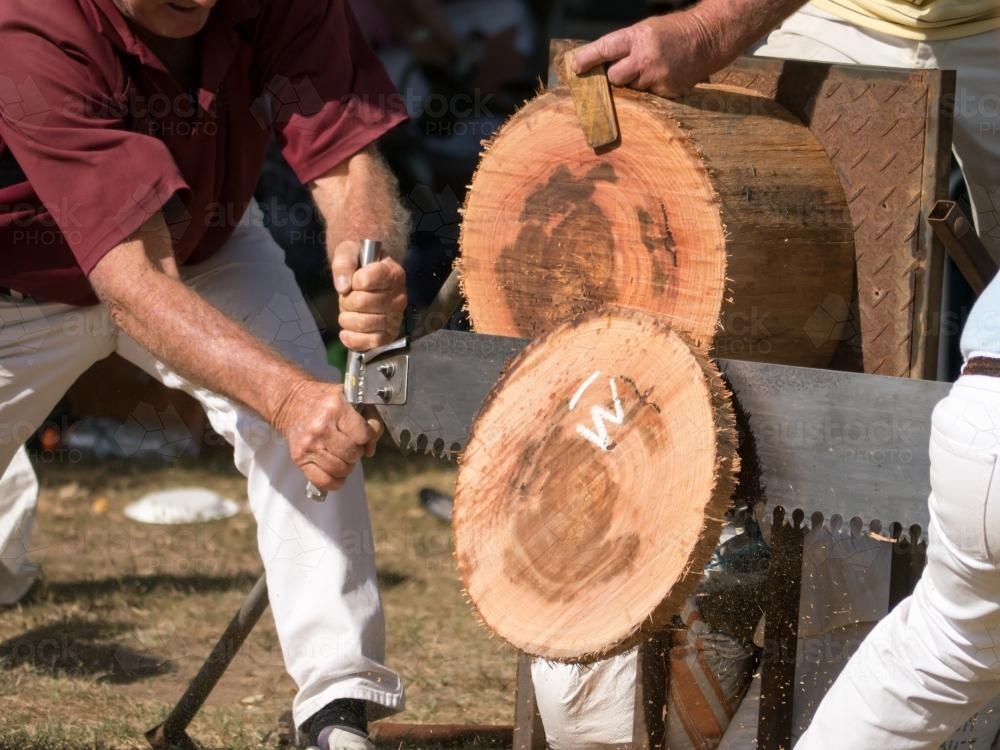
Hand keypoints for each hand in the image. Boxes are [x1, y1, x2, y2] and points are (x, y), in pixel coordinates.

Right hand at [273, 379, 383, 491]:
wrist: (291, 403)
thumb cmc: (326, 402)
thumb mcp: (352, 399)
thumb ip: (371, 421)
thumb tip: (370, 450)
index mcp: (337, 409)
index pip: (363, 435)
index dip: (366, 438)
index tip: (360, 435)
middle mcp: (321, 427)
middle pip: (352, 455)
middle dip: (356, 452)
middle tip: (350, 446)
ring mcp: (308, 445)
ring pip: (340, 470)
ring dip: (346, 467)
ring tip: (341, 456)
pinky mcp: (299, 458)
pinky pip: (324, 481)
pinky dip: (335, 481)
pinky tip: (335, 471)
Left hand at [331, 239, 407, 350]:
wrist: (368, 279)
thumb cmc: (360, 265)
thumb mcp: (349, 252)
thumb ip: (344, 263)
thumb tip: (343, 286)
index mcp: (393, 274)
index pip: (367, 280)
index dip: (355, 280)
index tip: (355, 278)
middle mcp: (399, 297)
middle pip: (362, 303)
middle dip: (347, 300)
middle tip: (349, 297)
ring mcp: (395, 317)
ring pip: (364, 323)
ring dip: (348, 318)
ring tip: (350, 311)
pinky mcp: (389, 335)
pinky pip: (371, 342)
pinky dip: (354, 339)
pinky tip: (346, 333)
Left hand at [571, 12, 717, 97]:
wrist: (708, 38)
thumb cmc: (672, 32)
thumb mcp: (646, 30)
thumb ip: (624, 46)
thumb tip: (599, 65)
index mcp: (638, 37)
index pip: (605, 48)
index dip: (588, 59)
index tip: (576, 68)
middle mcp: (646, 57)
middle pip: (615, 77)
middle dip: (616, 75)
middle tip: (628, 67)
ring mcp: (658, 76)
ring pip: (632, 88)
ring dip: (637, 81)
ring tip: (654, 67)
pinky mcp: (668, 90)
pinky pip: (649, 95)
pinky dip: (652, 87)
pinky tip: (665, 74)